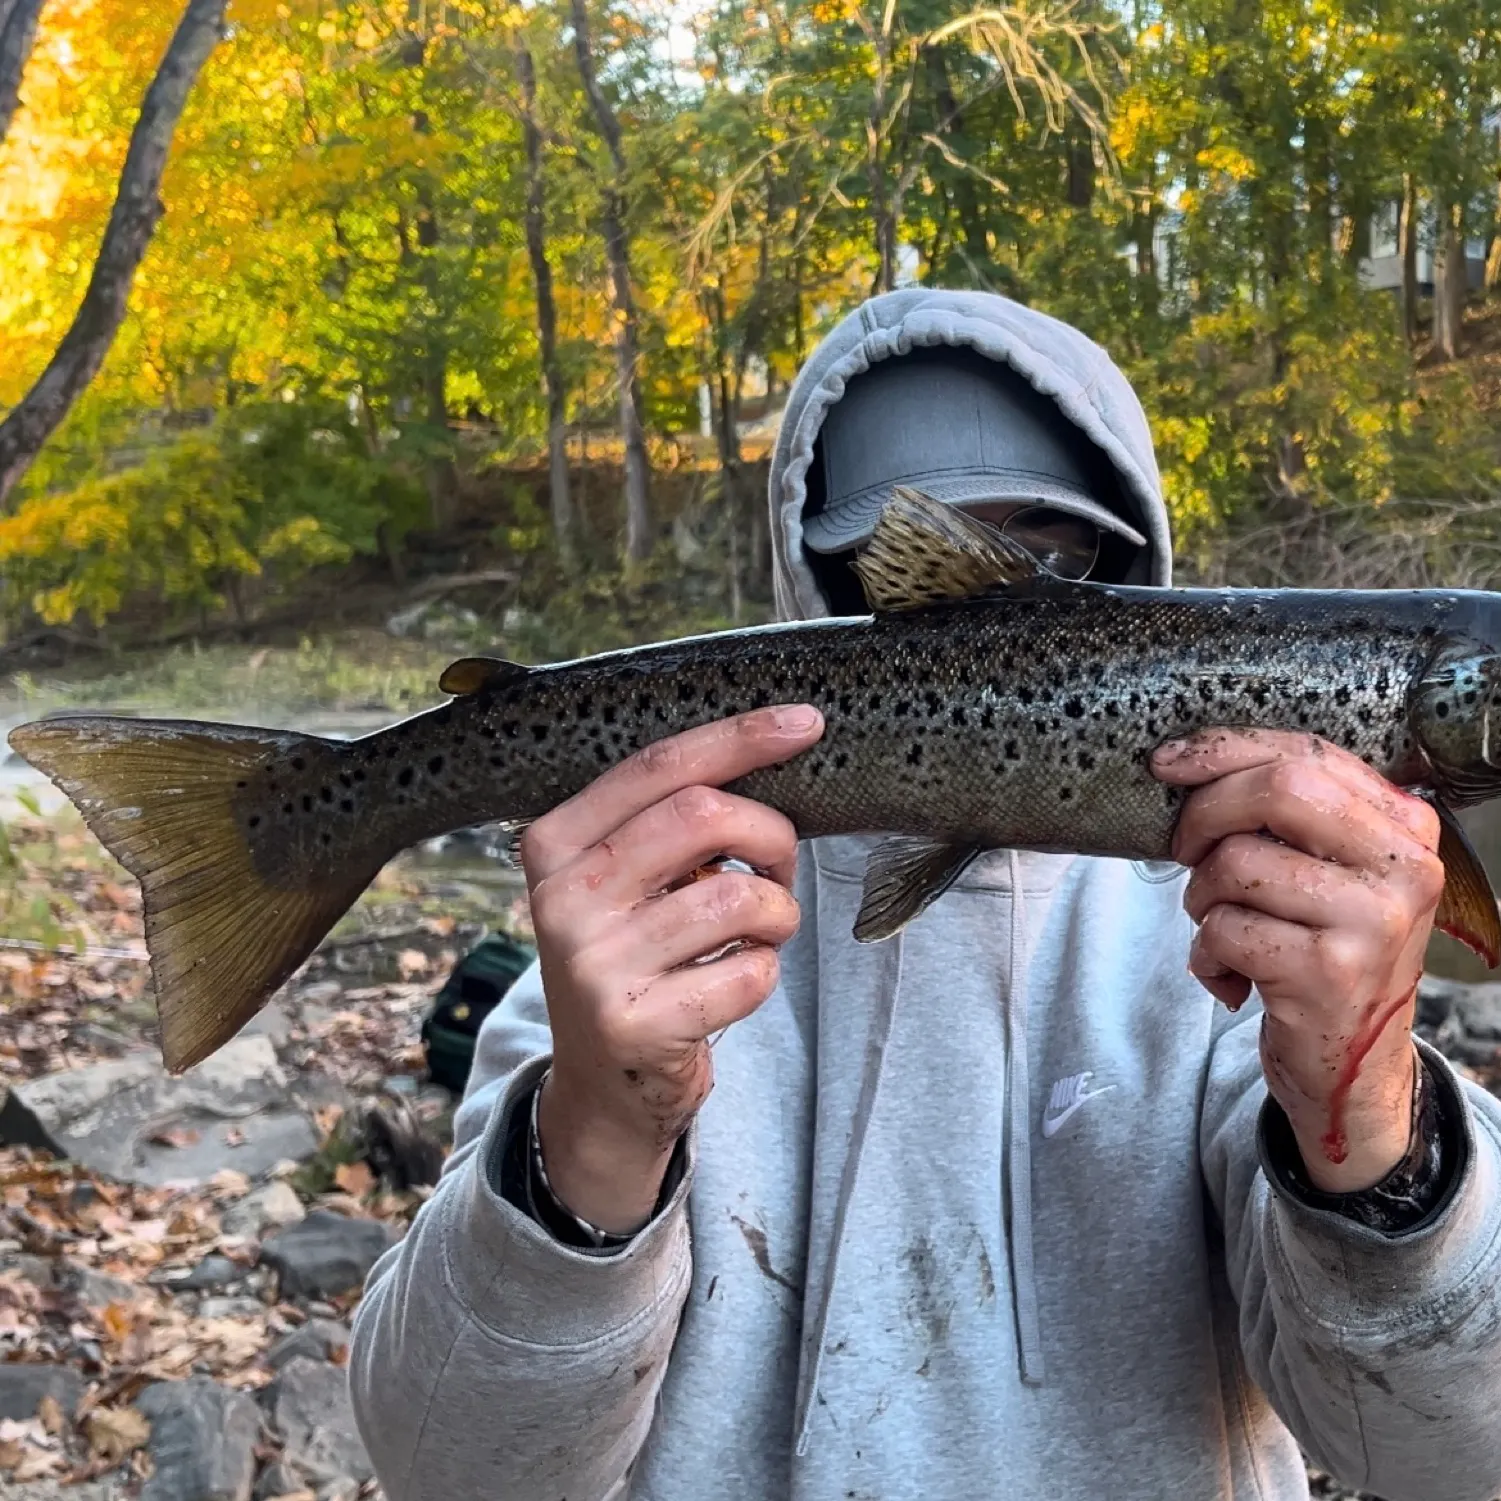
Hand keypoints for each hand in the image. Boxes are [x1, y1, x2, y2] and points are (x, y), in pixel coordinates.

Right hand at [518, 704, 823, 1233]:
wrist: (604, 1086)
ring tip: (757, 934)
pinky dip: (764, 973)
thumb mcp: (624, 880)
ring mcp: (594, 967)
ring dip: (777, 915)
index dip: (740, 737)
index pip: (657, 766)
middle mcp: (563, 900)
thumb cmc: (636, 956)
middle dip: (770, 835)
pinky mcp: (635, 1027)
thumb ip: (668, 819)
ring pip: (738, 898)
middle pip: (704, 816)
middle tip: (777, 869)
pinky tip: (732, 983)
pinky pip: (749, 973)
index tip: (806, 724)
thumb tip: (777, 742)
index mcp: (555, 843)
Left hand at [1152, 729, 1442, 1192]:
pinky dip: (1205, 954)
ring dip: (1200, 898)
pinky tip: (1233, 978)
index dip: (1225, 749)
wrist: (1353, 1068)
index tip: (1167, 762)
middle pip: (1278, 789)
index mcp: (1406, 828)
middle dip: (1205, 813)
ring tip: (1223, 929)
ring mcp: (1373, 922)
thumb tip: (1188, 762)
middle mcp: (1404, 869)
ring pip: (1236, 863)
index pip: (1309, 754)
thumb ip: (1286, 817)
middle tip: (1183, 850)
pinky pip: (1224, 929)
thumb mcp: (1325, 875)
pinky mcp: (1330, 974)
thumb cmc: (1321, 952)